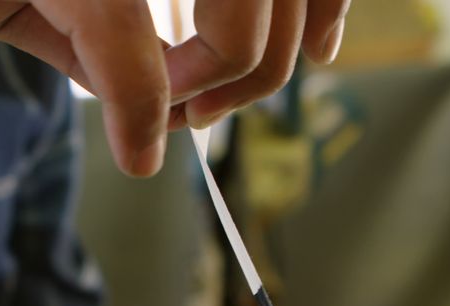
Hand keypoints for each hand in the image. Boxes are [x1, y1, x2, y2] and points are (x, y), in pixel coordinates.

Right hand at [0, 0, 350, 177]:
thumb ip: (125, 36)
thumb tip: (175, 102)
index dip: (324, 4)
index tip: (321, 50)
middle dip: (261, 71)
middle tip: (202, 110)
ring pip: (239, 31)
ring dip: (210, 91)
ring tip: (160, 113)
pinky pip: (136, 61)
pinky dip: (140, 117)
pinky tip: (134, 148)